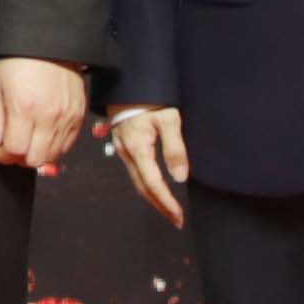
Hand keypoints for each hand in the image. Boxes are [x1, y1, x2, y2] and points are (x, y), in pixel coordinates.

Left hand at [0, 56, 89, 175]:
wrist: (49, 43)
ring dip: (38, 154)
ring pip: (53, 156)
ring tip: (28, 142)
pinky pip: (68, 145)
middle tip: (12, 148)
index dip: (3, 155)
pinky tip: (43, 137)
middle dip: (20, 158)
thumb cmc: (19, 60)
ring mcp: (66, 117)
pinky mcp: (78, 115)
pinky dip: (55, 147)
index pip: (15, 150)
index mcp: (24, 108)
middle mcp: (48, 116)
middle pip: (36, 159)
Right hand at [104, 104, 190, 227]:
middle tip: (176, 221)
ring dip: (153, 199)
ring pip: (137, 182)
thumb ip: (175, 147)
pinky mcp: (123, 146)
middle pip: (142, 188)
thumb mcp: (168, 118)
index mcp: (138, 148)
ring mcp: (122, 150)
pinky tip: (156, 190)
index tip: (179, 216)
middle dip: (159, 206)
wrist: (127, 82)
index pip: (153, 183)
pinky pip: (135, 173)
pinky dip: (147, 186)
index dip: (166, 201)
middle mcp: (127, 153)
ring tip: (169, 210)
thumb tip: (180, 177)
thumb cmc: (149, 98)